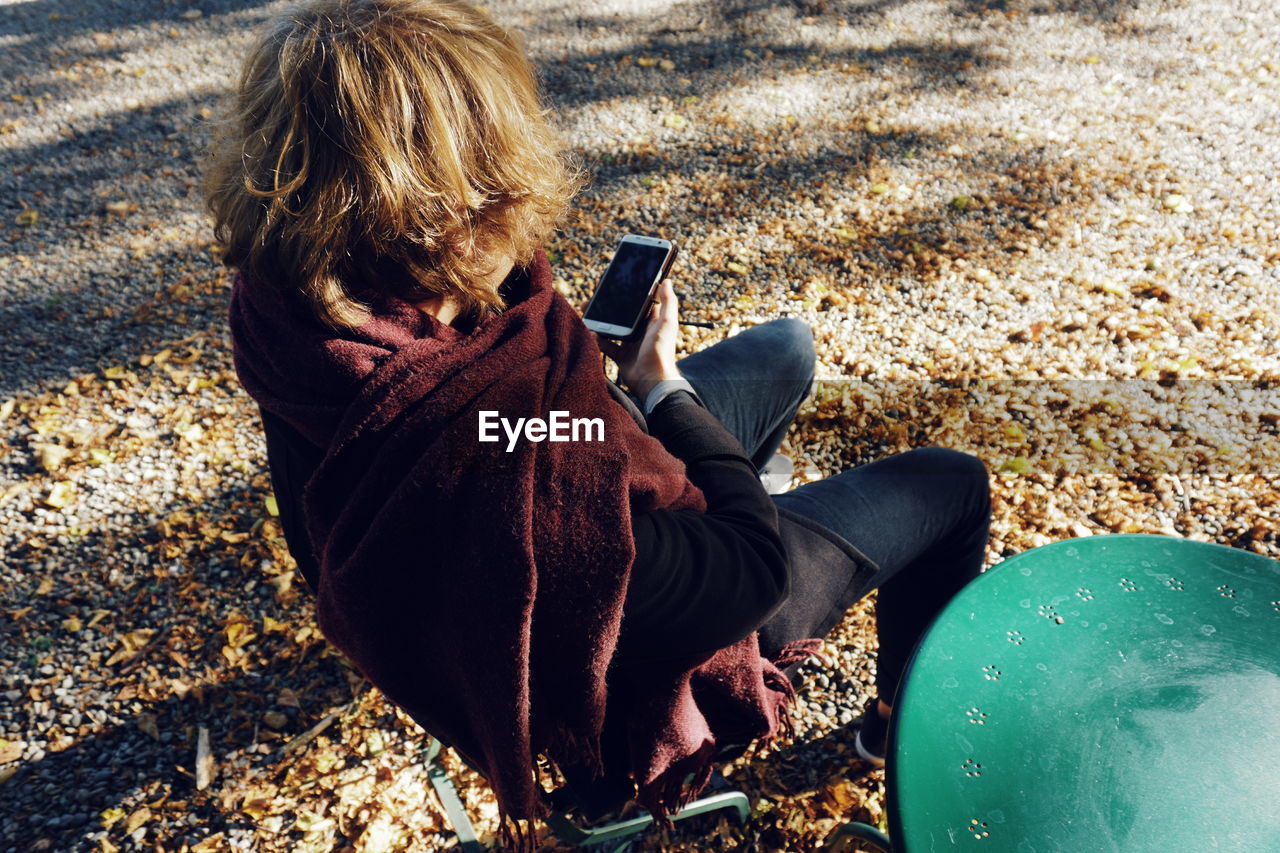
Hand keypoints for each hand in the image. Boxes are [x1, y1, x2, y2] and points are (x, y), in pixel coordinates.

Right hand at [597, 278, 682, 400]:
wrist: (652, 381)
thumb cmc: (661, 351)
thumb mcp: (667, 323)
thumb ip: (668, 302)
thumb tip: (666, 281)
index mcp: (653, 321)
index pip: (641, 303)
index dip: (630, 293)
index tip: (617, 282)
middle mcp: (641, 331)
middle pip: (624, 314)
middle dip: (611, 305)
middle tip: (596, 295)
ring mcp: (631, 344)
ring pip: (613, 328)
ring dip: (601, 319)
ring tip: (588, 309)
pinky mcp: (621, 356)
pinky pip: (606, 345)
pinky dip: (598, 339)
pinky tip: (589, 331)